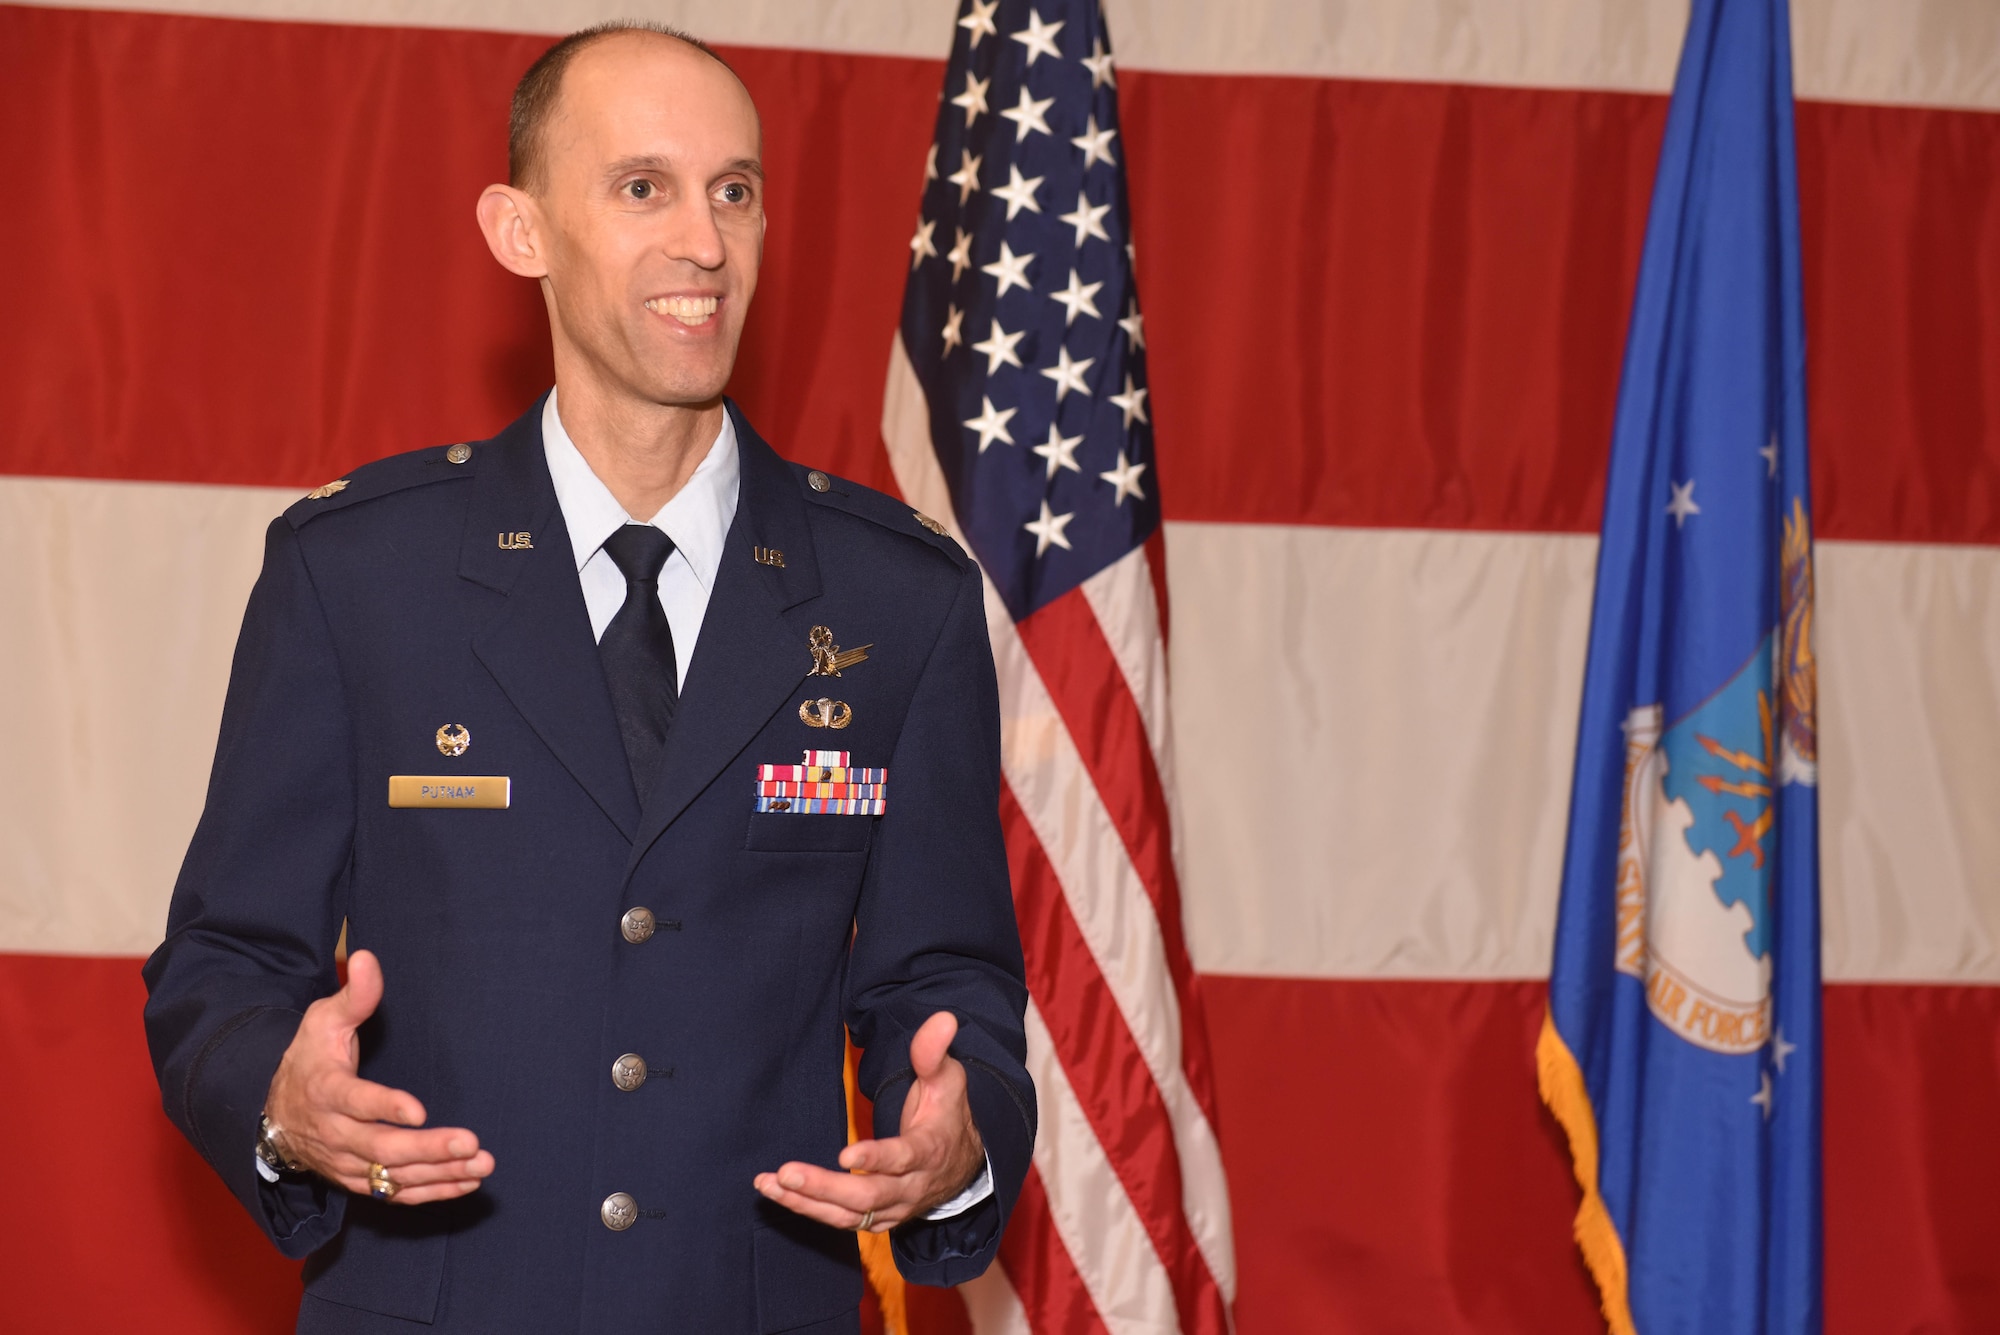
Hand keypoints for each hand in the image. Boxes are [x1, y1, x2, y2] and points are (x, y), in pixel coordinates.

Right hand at [263, 949, 493, 1204]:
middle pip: (380, 1149)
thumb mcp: (323, 1021)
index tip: (418, 1110)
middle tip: (470, 1143)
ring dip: (439, 1173)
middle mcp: (334, 1133)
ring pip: (392, 1178)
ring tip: (482, 1164)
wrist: (274, 1113)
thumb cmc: (310, 1058)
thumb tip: (366, 956)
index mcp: (325, 1091)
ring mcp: (345, 1162)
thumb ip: (354, 995)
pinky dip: (432, 1191)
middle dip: (427, 1149)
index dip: (385, 1107)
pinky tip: (467, 1182)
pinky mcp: (357, 1181)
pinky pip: (395, 1194)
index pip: (355, 1102)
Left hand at [754, 1011, 984, 1232]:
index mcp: (929, 1151)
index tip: (845, 1156)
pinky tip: (777, 1192)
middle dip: (825, 1187)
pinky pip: (841, 1220)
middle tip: (787, 1173)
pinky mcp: (877, 1217)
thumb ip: (934, 1052)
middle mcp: (911, 1187)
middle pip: (868, 1196)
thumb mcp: (947, 1078)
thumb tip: (942, 1019)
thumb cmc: (946, 1112)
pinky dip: (808, 1209)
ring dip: (807, 1202)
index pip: (903, 1159)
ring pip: (850, 1215)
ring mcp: (894, 1207)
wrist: (962, 1162)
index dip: (876, 1160)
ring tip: (769, 1184)